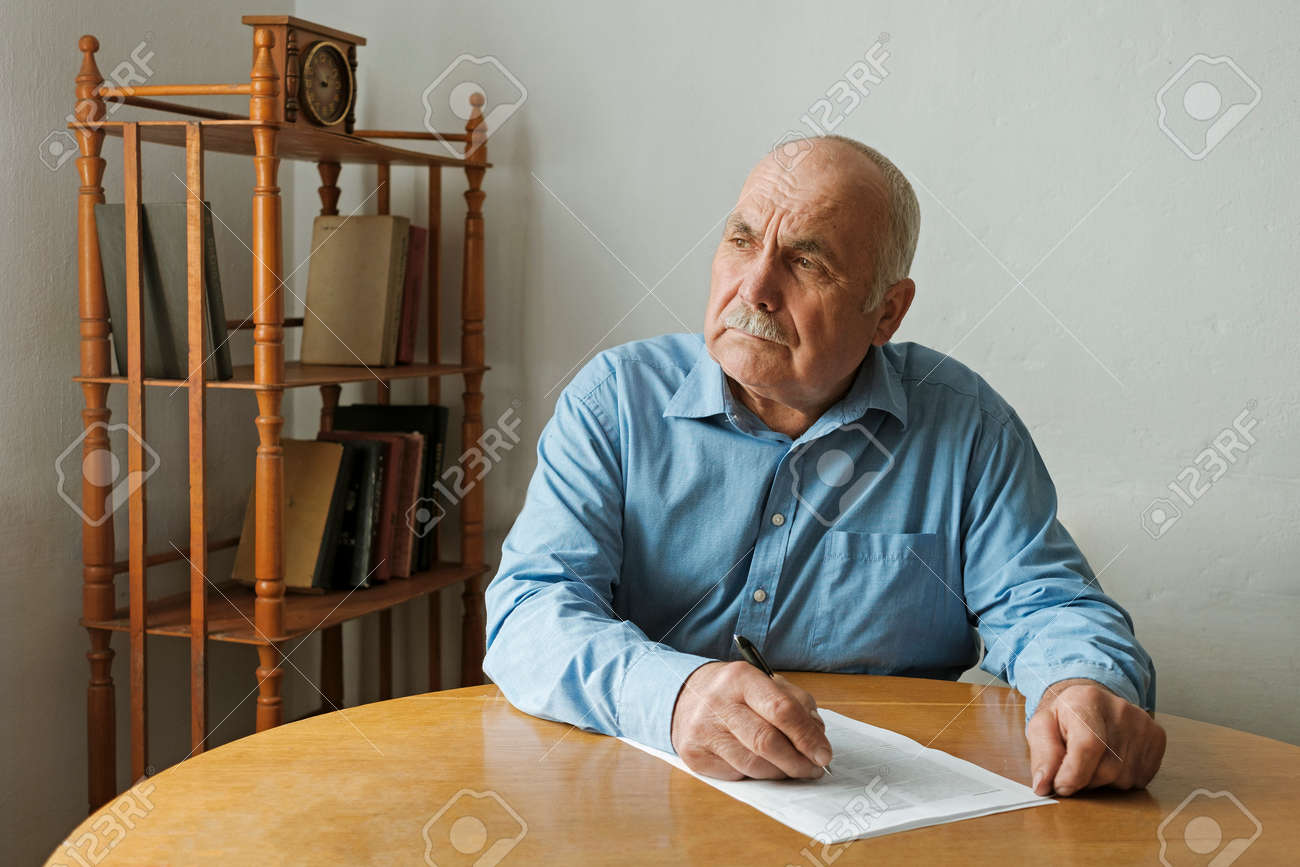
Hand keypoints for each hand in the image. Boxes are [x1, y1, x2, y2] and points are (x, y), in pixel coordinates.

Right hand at [670, 661, 831, 780]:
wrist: (687, 696)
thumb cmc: (736, 692)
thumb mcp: (767, 684)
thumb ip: (797, 705)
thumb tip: (816, 739)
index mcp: (741, 678)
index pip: (781, 710)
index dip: (807, 736)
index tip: (824, 754)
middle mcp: (718, 702)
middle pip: (767, 742)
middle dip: (798, 761)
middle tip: (813, 769)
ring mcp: (702, 730)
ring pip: (754, 765)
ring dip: (781, 772)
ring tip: (792, 768)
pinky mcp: (695, 755)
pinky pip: (737, 775)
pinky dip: (758, 775)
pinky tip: (763, 766)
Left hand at [1025, 678, 1166, 796]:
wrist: (1092, 702)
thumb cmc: (1065, 717)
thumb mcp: (1042, 728)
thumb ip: (1042, 756)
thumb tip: (1043, 785)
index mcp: (1087, 700)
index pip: (1088, 746)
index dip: (1073, 774)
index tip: (1060, 787)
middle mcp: (1120, 709)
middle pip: (1106, 768)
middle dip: (1085, 779)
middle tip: (1074, 767)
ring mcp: (1143, 724)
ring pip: (1123, 779)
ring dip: (1103, 781)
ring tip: (1093, 760)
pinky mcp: (1157, 738)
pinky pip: (1140, 779)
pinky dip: (1122, 779)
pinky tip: (1111, 760)